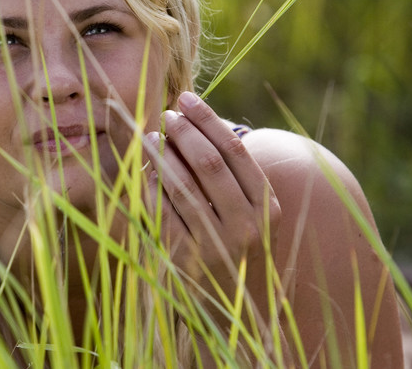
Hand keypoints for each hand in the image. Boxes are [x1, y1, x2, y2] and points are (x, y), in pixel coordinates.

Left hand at [145, 91, 280, 324]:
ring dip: (162, 155)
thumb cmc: (235, 247)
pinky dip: (151, 188)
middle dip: (184, 132)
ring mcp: (217, 245)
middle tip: (166, 115)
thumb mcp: (244, 211)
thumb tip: (190, 119)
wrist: (234, 311)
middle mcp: (247, 226)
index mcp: (266, 207)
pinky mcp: (187, 260)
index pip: (236, 150)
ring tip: (151, 136)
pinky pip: (163, 214)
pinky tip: (145, 172)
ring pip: (183, 187)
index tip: (187, 99)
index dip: (208, 120)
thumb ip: (226, 171)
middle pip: (210, 163)